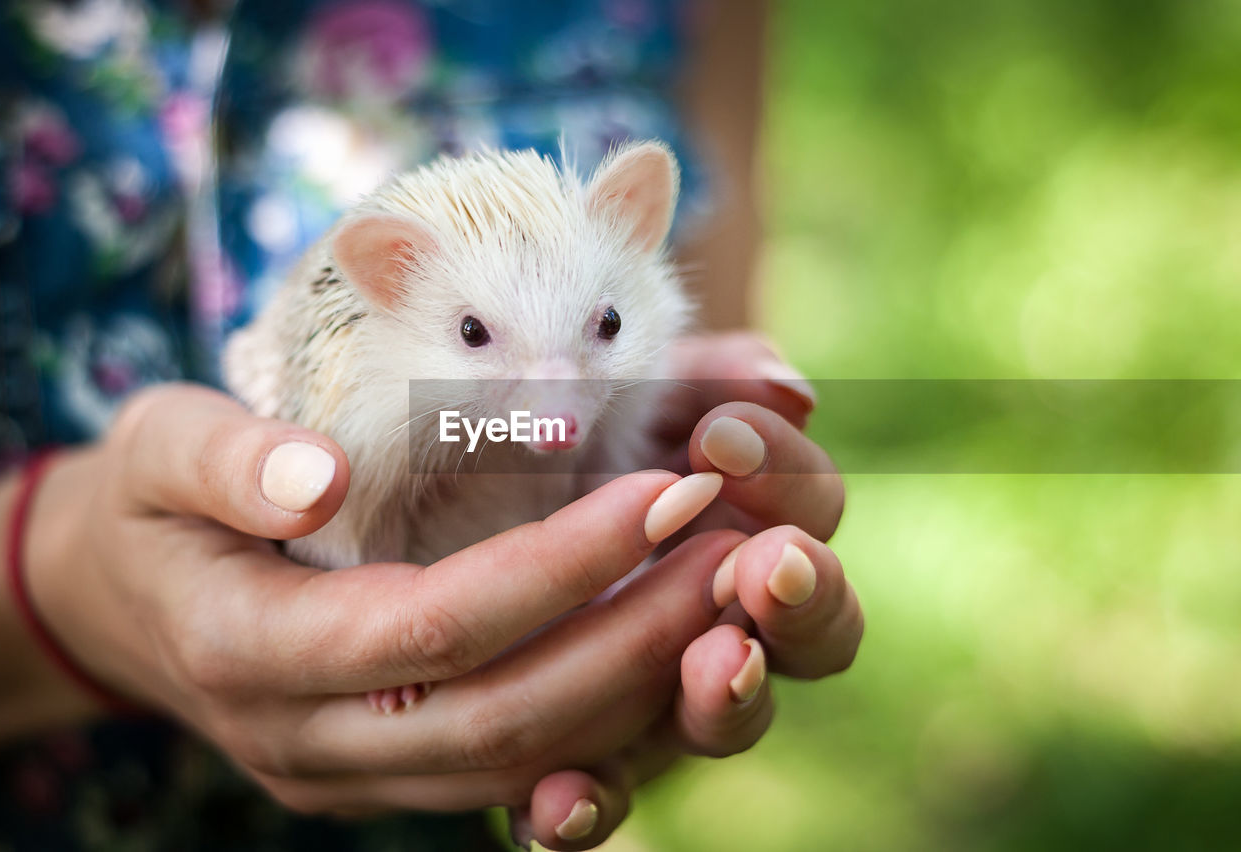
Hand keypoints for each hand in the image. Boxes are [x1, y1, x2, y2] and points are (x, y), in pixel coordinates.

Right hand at [22, 383, 759, 845]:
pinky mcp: (390, 778)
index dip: (559, 566)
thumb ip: (225, 461)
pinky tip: (677, 654)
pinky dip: (605, 723)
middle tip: (734, 549)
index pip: (436, 625)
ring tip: (731, 596)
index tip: (663, 490)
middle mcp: (309, 741)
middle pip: (502, 715)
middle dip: (634, 637)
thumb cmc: (149, 508)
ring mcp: (353, 776)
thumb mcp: (156, 450)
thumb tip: (318, 478)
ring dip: (640, 689)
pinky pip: (514, 775)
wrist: (122, 604)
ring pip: (523, 763)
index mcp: (248, 651)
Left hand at [512, 332, 863, 849]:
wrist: (438, 506)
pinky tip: (556, 806)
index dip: (791, 479)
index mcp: (746, 525)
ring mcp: (659, 706)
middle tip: (773, 563)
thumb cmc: (552, 444)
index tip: (719, 439)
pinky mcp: (576, 768)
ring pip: (715, 725)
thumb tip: (786, 385)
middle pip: (816, 637)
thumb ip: (698, 382)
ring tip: (717, 661)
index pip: (814, 511)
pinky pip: (597, 808)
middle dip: (805, 601)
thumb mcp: (618, 397)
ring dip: (725, 696)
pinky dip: (586, 813)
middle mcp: (724, 624)